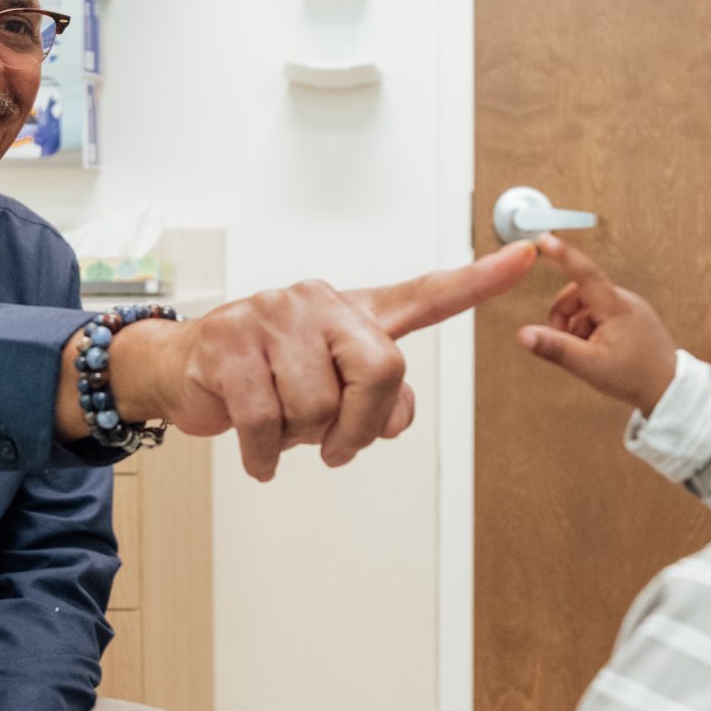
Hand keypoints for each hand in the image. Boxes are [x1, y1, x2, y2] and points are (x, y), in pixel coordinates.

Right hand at [79, 243, 537, 481]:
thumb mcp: (330, 389)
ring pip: (318, 407)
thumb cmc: (268, 377)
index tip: (529, 256)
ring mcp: (273, 318)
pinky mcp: (230, 346)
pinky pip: (266, 422)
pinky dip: (265, 455)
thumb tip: (392, 420)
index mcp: (354, 313)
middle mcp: (320, 303)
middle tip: (334, 446)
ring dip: (301, 441)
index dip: (480, 282)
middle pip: (381, 371)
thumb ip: (377, 400)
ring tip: (280, 427)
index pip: (428, 294)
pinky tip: (258, 454)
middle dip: (360, 425)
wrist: (182, 369)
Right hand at [515, 235, 677, 414]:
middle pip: (579, 294)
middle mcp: (624, 301)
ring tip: (585, 351)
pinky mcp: (632, 318)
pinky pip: (601, 314)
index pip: (584, 271)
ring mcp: (629, 309)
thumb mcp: (589, 365)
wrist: (669, 390)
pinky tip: (597, 350)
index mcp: (616, 306)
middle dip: (564, 315)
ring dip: (576, 325)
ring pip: (588, 306)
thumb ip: (555, 348)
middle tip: (564, 341)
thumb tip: (525, 335)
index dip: (562, 254)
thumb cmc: (636, 377)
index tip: (544, 240)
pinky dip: (590, 329)